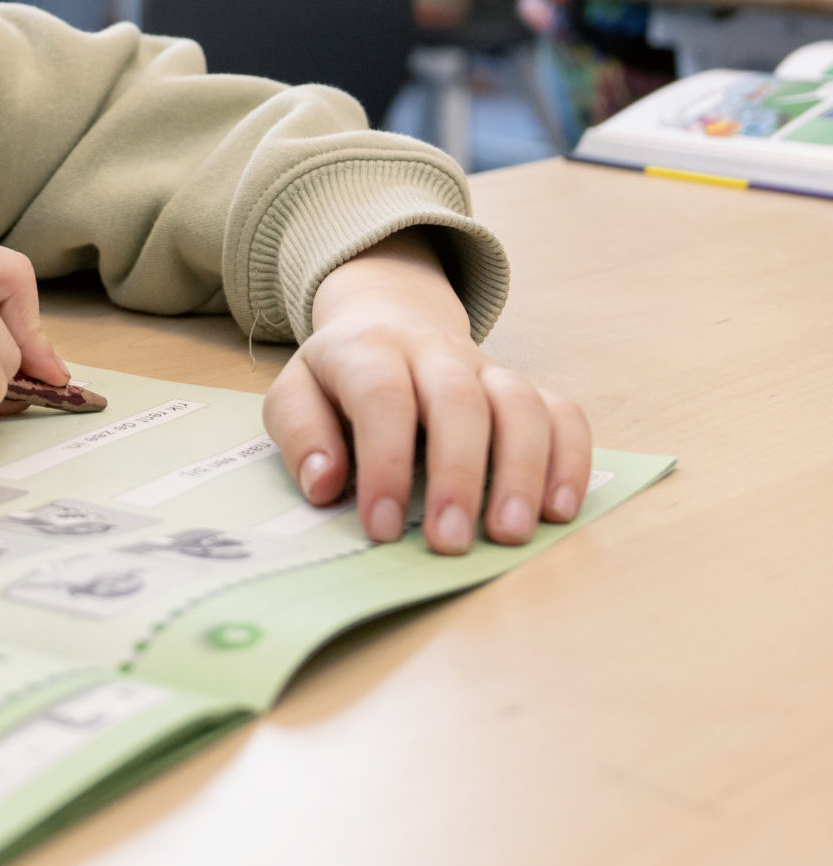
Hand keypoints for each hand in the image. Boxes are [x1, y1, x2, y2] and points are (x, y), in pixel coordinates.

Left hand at [264, 234, 592, 554]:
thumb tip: (324, 485)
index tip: (383, 527)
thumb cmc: (339, 379)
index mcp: (368, 349)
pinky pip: (563, 413)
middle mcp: (433, 351)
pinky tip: (558, 511)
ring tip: (510, 534)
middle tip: (450, 542)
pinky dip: (569, 460)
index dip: (385, 463)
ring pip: (519, 404)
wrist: (387, 323)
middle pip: (458, 400)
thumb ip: (301, 434)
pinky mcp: (525, 390)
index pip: (382, 396)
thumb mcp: (297, 394)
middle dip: (458, 474)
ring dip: (521, 471)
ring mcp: (486, 368)